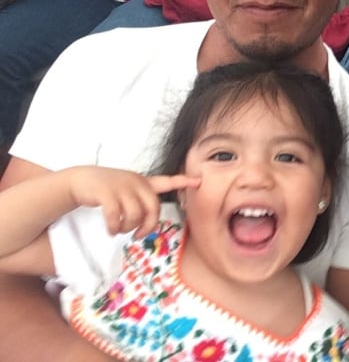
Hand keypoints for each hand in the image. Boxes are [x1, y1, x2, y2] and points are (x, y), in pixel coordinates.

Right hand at [62, 167, 199, 237]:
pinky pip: (116, 216)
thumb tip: (147, 224)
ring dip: (127, 228)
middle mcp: (136, 182)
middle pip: (153, 208)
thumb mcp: (128, 189)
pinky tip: (110, 229)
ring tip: (118, 230)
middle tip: (137, 235)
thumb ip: (141, 200)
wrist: (81, 180)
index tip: (199, 181)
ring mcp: (121, 187)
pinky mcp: (106, 193)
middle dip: (147, 226)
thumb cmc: (107, 189)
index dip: (183, 182)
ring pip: (135, 215)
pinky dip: (114, 227)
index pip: (167, 181)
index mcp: (143, 182)